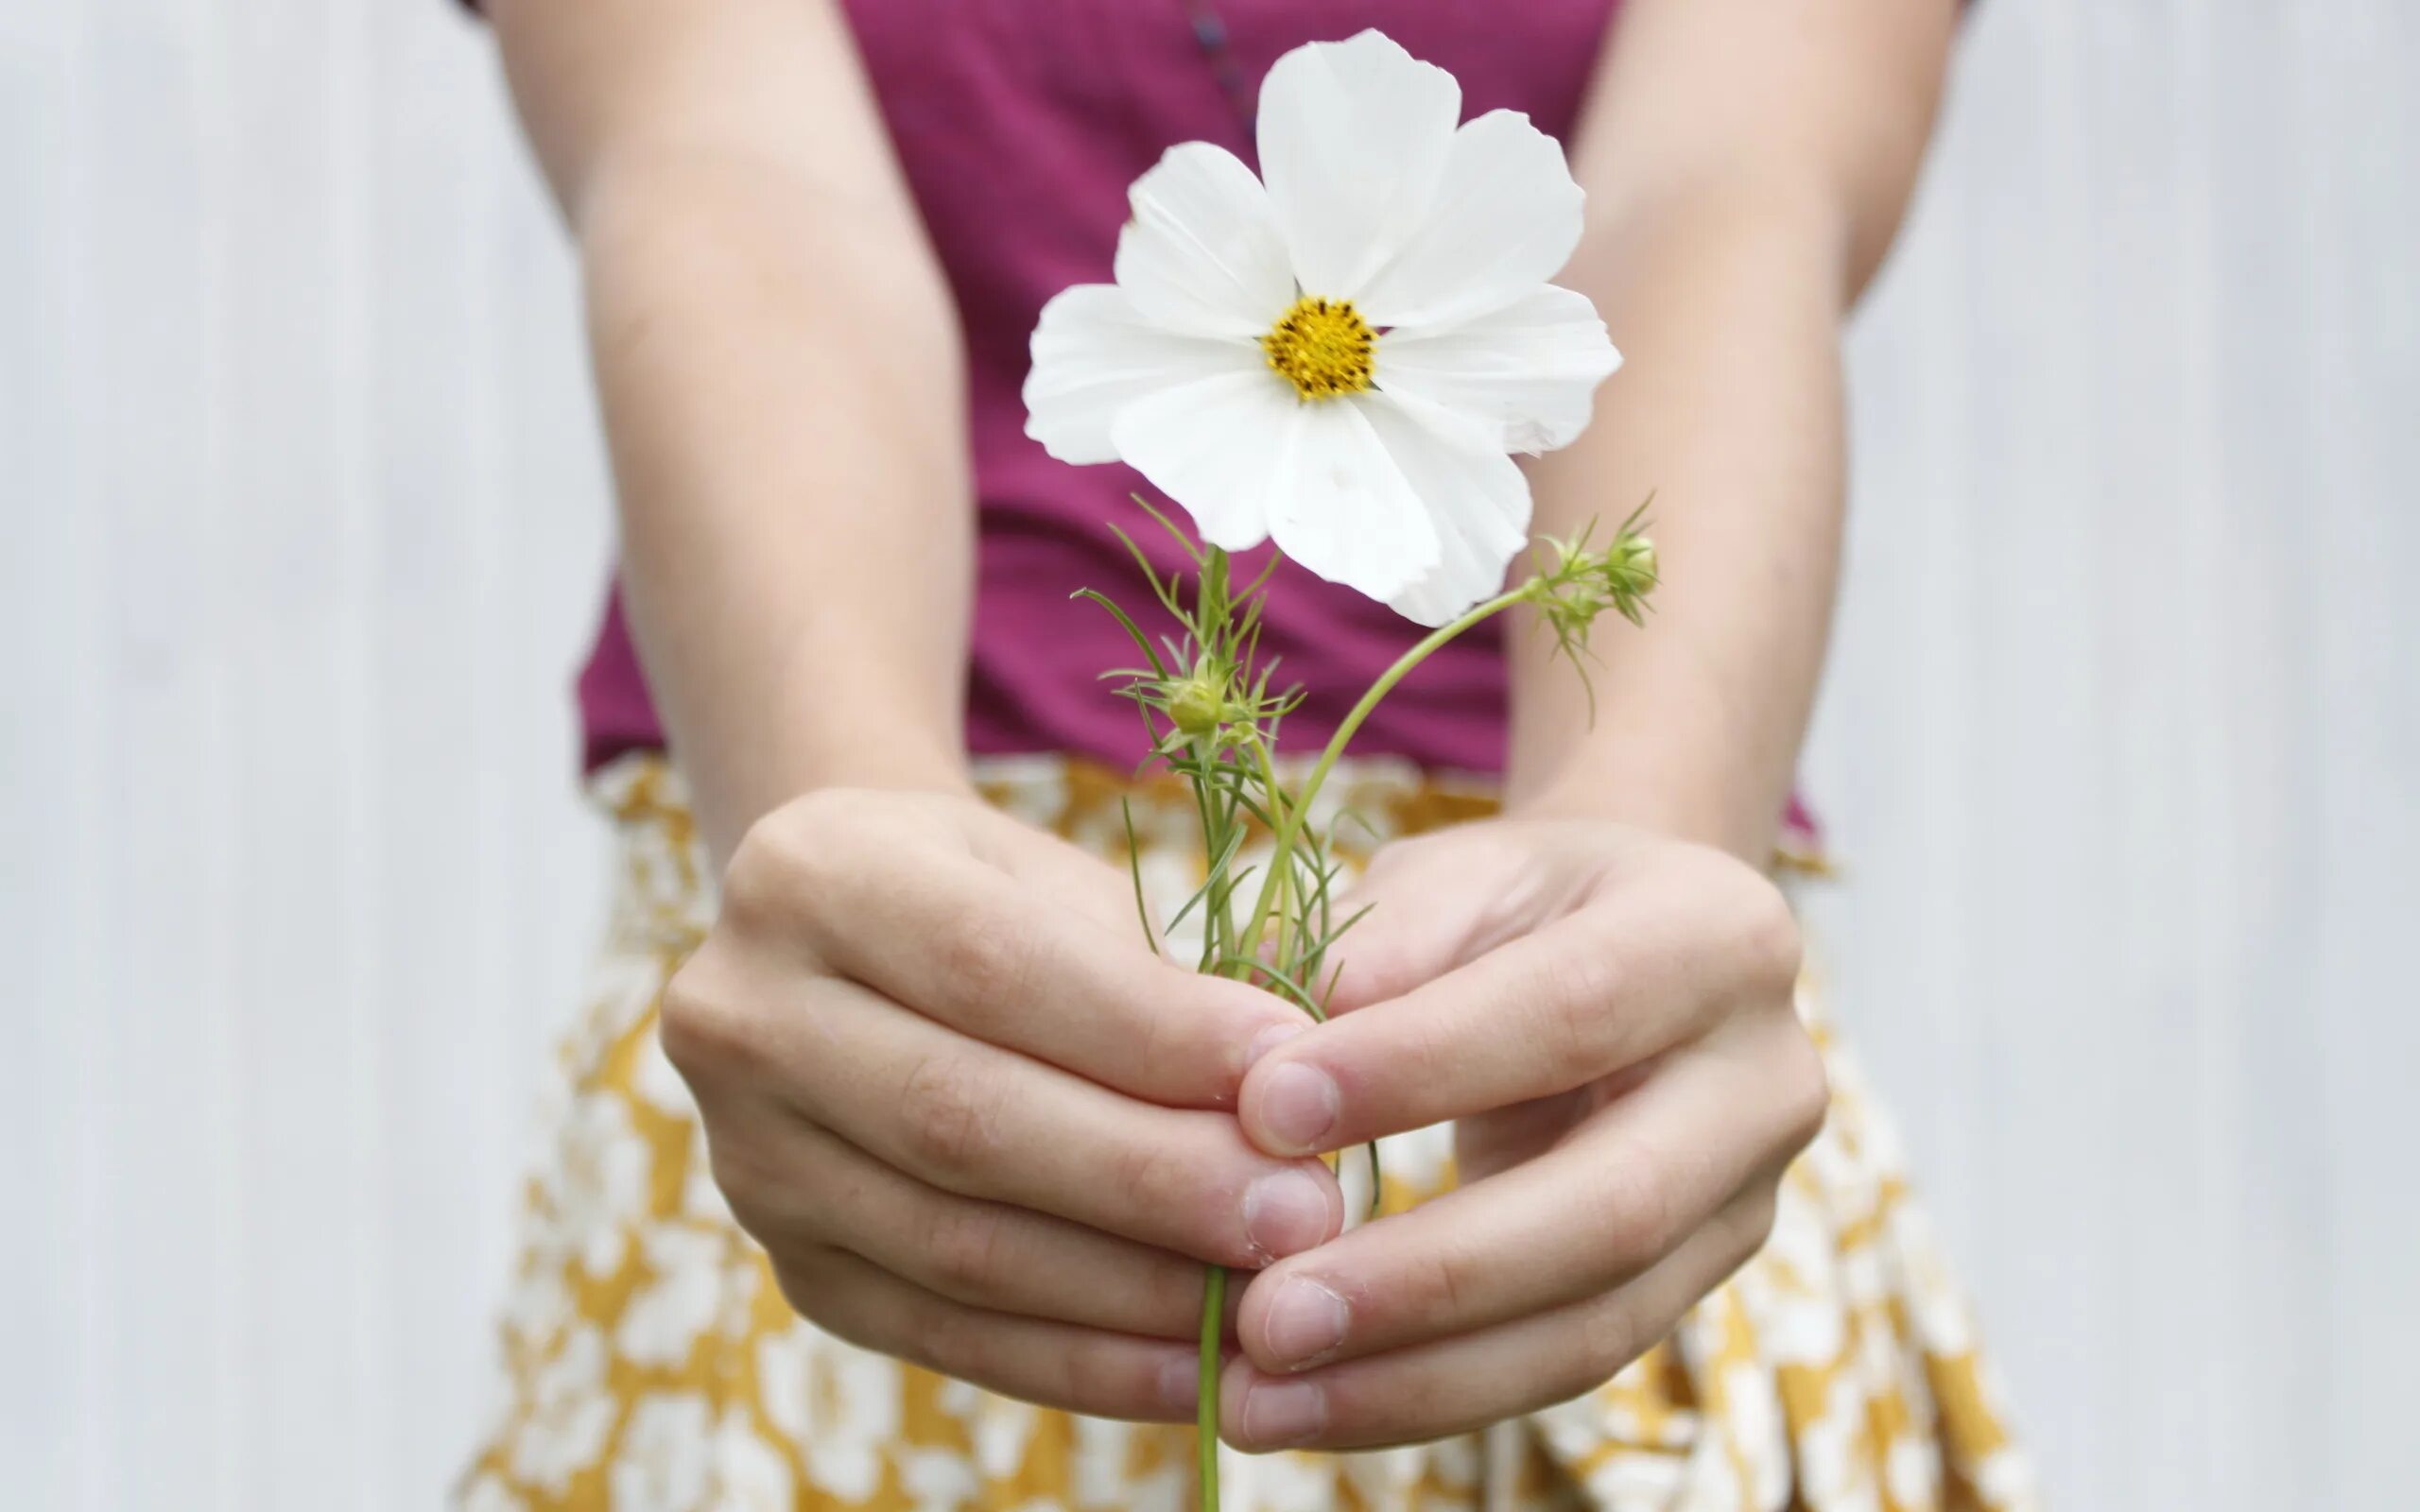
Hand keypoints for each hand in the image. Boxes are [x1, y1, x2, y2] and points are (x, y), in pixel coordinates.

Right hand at [661, 787, 1343, 1421]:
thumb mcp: (1061, 880)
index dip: (1149, 1031)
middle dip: (1155, 1177)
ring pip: (960, 1246)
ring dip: (1135, 1286)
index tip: (1294, 1071)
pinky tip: (1200, 1366)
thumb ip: (1167, 966)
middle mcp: (742, 1018)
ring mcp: (751, 1161)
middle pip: (967, 1119)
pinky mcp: (796, 1272)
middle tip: (1303, 1208)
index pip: (990, 965)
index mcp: (808, 877)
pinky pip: (954, 1337)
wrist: (854, 954)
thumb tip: (1316, 1061)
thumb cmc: (994, 899)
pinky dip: (1087, 1364)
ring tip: (1276, 1289)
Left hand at [1219, 813, 1825, 1450]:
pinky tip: (1311, 1407)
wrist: (1619, 950)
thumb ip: (1372, 947)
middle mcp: (1765, 1078)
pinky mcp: (1694, 1287)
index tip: (1262, 1111)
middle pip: (1613, 1207)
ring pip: (1594, 1322)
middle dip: (1428, 1274)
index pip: (1571, 1010)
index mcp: (1716, 934)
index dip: (1420, 1067)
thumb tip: (1265, 1059)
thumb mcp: (1449, 877)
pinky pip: (1565, 1364)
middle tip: (1264, 1315)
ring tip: (1261, 1399)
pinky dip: (1428, 1394)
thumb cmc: (1513, 906)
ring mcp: (1746, 1200)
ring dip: (1415, 1376)